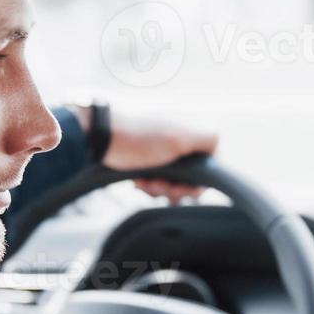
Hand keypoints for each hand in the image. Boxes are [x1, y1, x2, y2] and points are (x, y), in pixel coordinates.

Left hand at [76, 106, 218, 202]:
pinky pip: (154, 174)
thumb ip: (209, 139)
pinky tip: (136, 180)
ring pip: (171, 177)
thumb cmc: (138, 135)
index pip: (210, 163)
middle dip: (174, 186)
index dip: (196, 182)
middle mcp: (179, 134)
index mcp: (191, 126)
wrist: (97, 134)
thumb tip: (217, 150)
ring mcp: (160, 144)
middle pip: (190, 174)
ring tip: (143, 183)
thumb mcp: (181, 136)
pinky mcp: (142, 153)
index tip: (179, 188)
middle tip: (158, 186)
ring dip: (159, 186)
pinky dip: (147, 182)